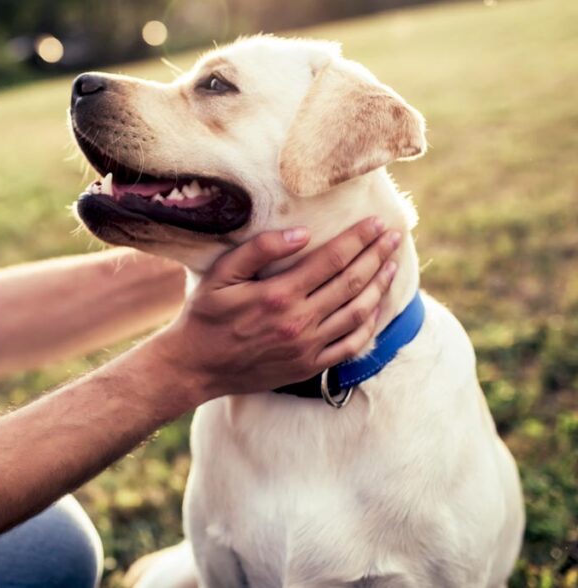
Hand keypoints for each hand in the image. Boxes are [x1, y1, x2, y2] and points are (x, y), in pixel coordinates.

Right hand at [153, 217, 401, 402]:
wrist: (196, 367)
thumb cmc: (205, 315)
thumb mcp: (221, 275)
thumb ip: (259, 250)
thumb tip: (302, 233)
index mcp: (278, 294)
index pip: (332, 259)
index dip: (359, 239)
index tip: (377, 223)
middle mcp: (299, 321)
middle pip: (352, 282)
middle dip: (377, 256)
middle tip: (394, 237)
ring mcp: (307, 347)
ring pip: (358, 312)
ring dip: (379, 286)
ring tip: (392, 265)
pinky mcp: (309, 367)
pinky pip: (351, 345)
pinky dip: (369, 324)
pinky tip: (376, 307)